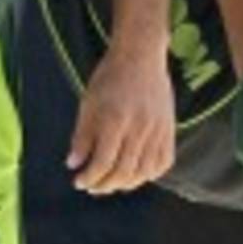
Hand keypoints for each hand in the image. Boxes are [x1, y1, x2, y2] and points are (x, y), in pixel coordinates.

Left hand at [67, 44, 174, 193]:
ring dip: (125, 184)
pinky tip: (136, 173)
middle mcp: (138, 128)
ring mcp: (157, 130)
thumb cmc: (109, 78)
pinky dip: (149, 174)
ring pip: (143, 172)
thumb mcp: (88, 104)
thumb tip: (73, 164)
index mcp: (114, 120)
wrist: (140, 56)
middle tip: (92, 187)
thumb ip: (81, 136)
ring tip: (111, 183)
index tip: (78, 181)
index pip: (102, 163)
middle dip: (104, 185)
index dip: (89, 177)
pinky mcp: (169, 129)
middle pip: (123, 172)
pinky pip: (163, 162)